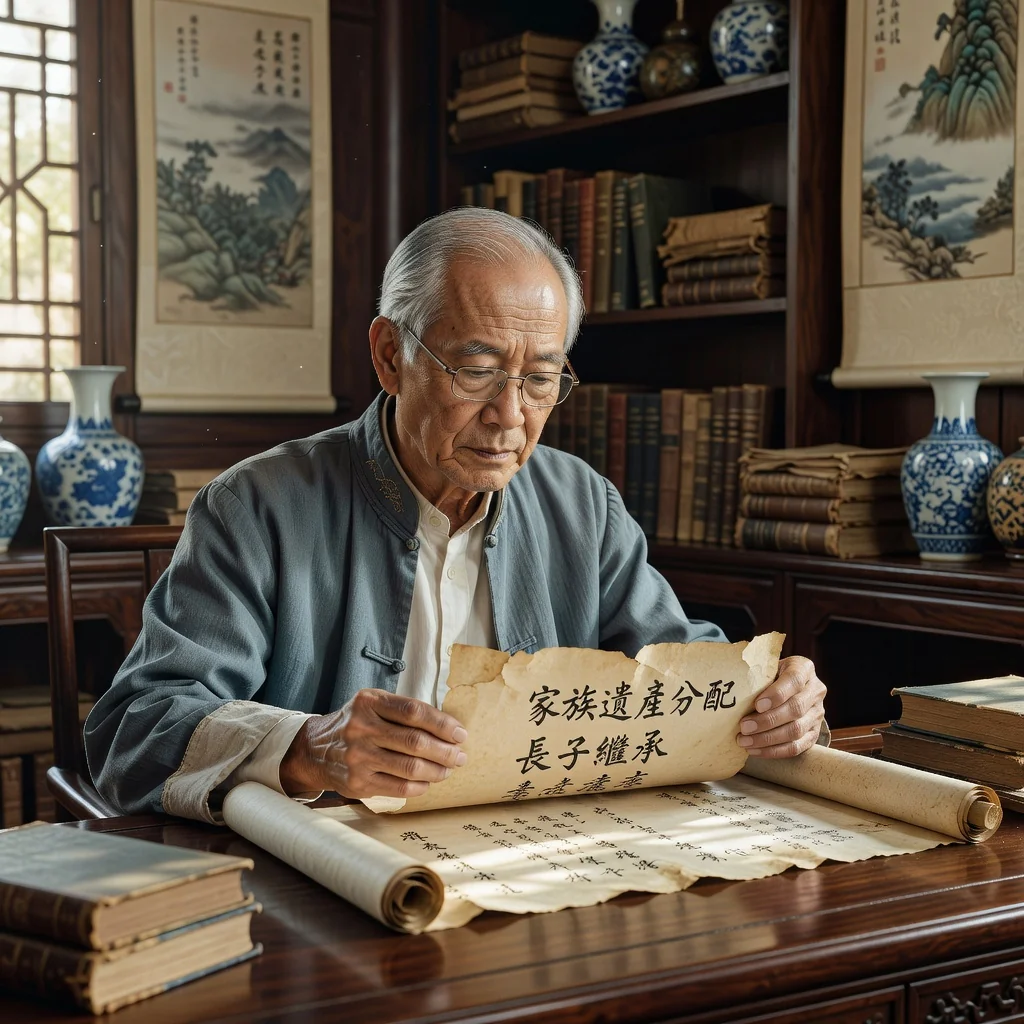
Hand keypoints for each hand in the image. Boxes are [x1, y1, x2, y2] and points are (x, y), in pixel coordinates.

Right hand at [279, 689, 467, 799]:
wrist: (315, 750)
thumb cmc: (355, 723)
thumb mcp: (372, 704)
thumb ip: (404, 710)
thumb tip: (448, 728)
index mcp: (368, 703)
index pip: (414, 712)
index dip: (443, 724)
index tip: (460, 733)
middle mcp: (361, 729)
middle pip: (415, 742)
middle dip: (446, 751)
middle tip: (460, 755)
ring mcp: (358, 757)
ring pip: (410, 767)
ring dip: (437, 771)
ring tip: (448, 769)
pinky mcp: (357, 783)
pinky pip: (398, 787)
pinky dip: (419, 786)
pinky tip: (428, 782)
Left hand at [737, 656, 825, 757]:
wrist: (790, 688)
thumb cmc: (771, 676)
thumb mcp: (766, 668)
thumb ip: (757, 674)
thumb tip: (733, 690)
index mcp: (804, 669)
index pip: (794, 680)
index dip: (777, 694)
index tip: (757, 705)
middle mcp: (815, 690)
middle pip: (795, 709)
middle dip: (767, 721)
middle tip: (744, 727)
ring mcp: (817, 713)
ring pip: (796, 730)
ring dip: (768, 739)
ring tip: (744, 741)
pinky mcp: (814, 733)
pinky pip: (797, 747)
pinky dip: (774, 751)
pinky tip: (755, 750)